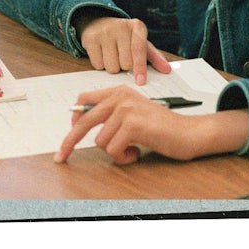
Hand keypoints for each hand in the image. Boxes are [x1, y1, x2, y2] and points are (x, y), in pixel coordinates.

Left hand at [55, 86, 191, 163]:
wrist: (188, 132)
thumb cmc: (160, 126)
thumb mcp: (132, 113)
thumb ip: (111, 115)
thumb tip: (79, 123)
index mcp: (118, 91)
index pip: (84, 100)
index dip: (74, 119)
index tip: (69, 136)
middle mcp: (120, 97)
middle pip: (83, 120)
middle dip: (69, 141)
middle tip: (60, 157)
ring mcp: (126, 109)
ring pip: (100, 141)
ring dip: (115, 152)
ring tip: (132, 148)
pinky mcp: (133, 125)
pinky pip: (113, 150)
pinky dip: (124, 157)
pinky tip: (137, 152)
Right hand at [78, 16, 171, 84]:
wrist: (99, 22)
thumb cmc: (124, 36)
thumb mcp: (140, 42)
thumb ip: (154, 57)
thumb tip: (167, 70)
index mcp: (137, 26)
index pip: (139, 50)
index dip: (140, 68)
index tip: (140, 82)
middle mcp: (121, 26)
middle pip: (125, 63)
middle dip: (124, 66)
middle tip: (122, 56)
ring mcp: (104, 32)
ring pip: (111, 67)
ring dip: (113, 67)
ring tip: (112, 55)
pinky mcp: (90, 39)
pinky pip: (98, 65)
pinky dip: (101, 65)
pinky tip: (102, 54)